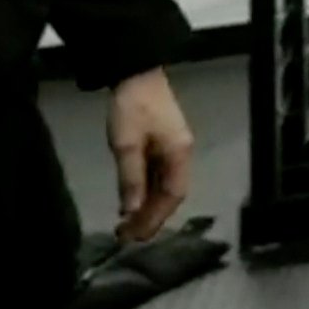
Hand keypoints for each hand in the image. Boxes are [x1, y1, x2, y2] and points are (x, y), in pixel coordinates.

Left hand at [107, 69, 195, 243]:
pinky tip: (132, 199)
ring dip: (148, 205)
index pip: (172, 196)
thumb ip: (130, 180)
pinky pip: (159, 175)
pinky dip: (146, 191)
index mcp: (179, 154)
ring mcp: (174, 147)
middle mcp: (182, 154)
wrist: (135, 71)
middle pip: (172, 193)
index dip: (154, 218)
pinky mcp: (164, 142)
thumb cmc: (132, 108)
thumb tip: (131, 212)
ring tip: (128, 223)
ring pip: (165, 185)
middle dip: (152, 216)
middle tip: (128, 236)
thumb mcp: (126, 145)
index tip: (133, 236)